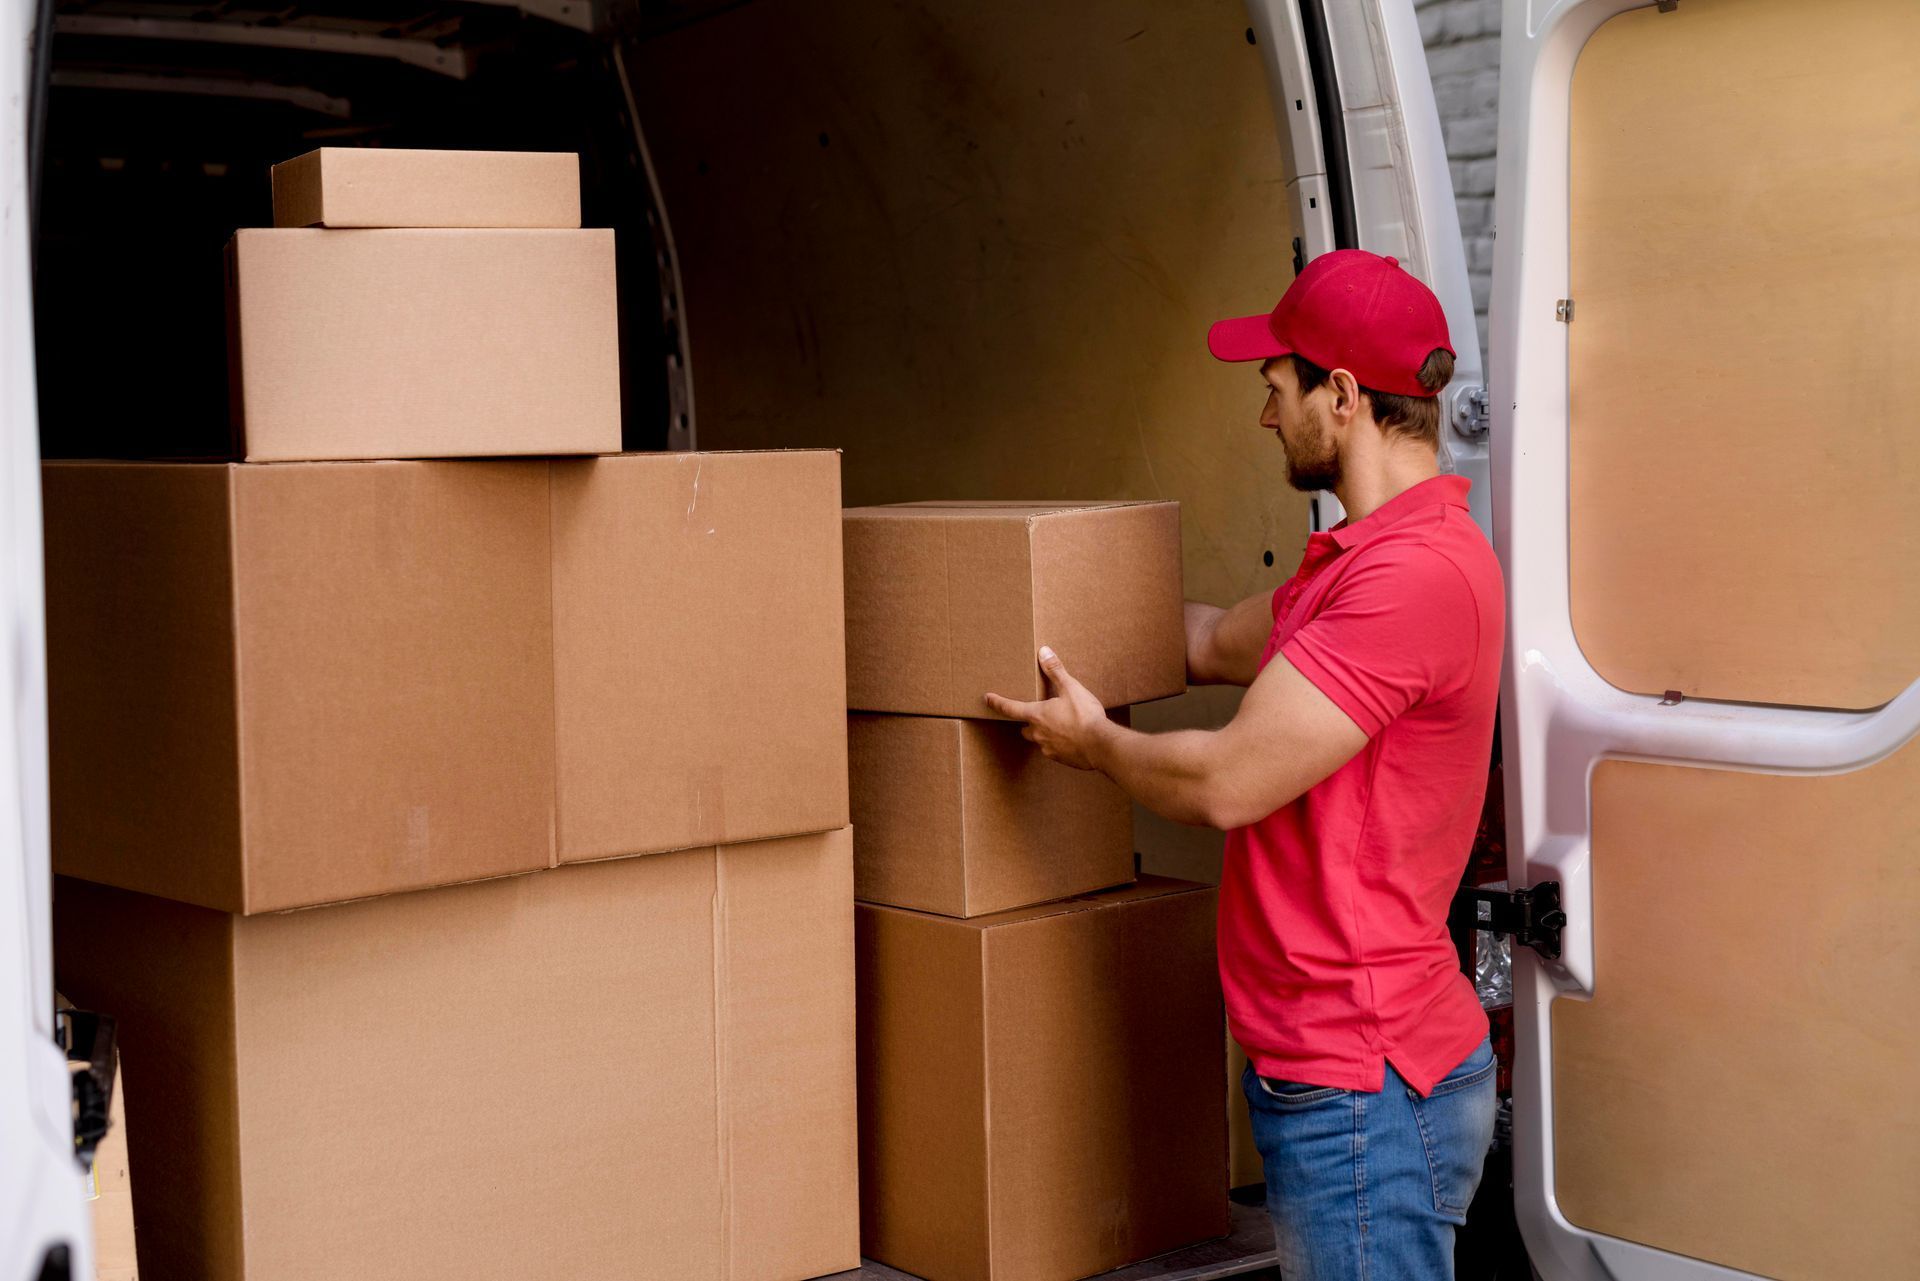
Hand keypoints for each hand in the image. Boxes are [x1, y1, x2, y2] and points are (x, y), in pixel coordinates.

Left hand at [983, 646, 1111, 770]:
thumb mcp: (1071, 688)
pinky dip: (1059, 743)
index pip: (1010, 708)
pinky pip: (1054, 750)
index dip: (997, 703)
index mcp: (1037, 715)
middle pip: (1025, 728)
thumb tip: (1044, 652)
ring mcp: (1048, 748)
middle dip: (1028, 721)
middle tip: (1038, 714)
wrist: (1101, 746)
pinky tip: (1071, 738)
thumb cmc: (1085, 716)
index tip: (987, 699)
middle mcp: (1038, 733)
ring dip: (1045, 733)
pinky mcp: (1061, 758)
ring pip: (1039, 740)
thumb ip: (1056, 671)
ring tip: (1060, 725)